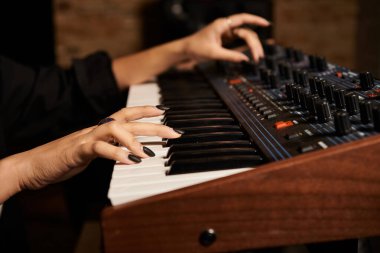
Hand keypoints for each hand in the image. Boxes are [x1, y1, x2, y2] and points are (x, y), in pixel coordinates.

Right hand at [0, 106, 180, 201]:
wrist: (34, 165)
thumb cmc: (65, 159)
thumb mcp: (93, 152)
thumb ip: (111, 149)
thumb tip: (132, 153)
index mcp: (100, 129)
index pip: (126, 114)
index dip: (145, 109)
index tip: (164, 111)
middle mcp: (96, 129)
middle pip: (128, 122)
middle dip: (154, 126)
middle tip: (174, 133)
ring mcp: (86, 138)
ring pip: (114, 129)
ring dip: (134, 140)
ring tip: (149, 152)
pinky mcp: (77, 151)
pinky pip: (99, 149)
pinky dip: (116, 154)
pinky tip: (130, 161)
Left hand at [183, 13, 269, 62]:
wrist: (185, 50)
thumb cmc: (196, 48)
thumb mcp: (213, 53)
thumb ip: (230, 56)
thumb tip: (245, 60)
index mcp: (222, 25)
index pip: (243, 19)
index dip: (256, 20)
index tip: (266, 24)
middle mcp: (225, 27)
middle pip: (246, 32)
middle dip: (254, 43)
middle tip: (259, 56)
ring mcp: (225, 33)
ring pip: (244, 37)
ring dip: (251, 46)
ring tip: (256, 57)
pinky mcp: (225, 40)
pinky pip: (239, 41)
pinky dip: (246, 47)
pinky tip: (251, 53)